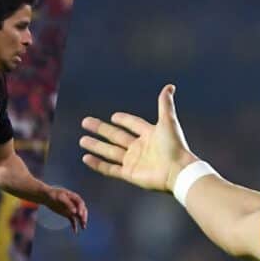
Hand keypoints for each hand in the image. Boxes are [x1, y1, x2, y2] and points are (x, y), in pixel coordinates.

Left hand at [43, 186, 88, 232]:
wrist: (47, 197)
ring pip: (79, 216)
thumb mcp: (60, 198)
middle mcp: (75, 203)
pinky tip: (75, 232)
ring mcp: (72, 209)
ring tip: (83, 228)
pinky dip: (74, 226)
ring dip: (82, 222)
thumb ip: (68, 204)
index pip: (80, 203)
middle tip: (83, 222)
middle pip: (82, 210)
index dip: (81, 209)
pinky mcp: (68, 214)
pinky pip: (73, 221)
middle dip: (84, 216)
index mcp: (74, 197)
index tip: (79, 214)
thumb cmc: (53, 195)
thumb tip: (75, 212)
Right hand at [79, 84, 198, 191]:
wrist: (177, 170)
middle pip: (116, 136)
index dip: (124, 120)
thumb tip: (170, 86)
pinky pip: (110, 169)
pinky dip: (98, 164)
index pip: (133, 124)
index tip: (113, 116)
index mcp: (149, 134)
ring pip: (110, 152)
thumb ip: (165, 104)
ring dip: (96, 146)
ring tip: (82, 140)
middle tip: (85, 122)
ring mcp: (133, 161)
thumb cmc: (175, 146)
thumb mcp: (168, 121)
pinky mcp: (129, 174)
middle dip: (100, 129)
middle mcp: (140, 148)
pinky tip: (86, 158)